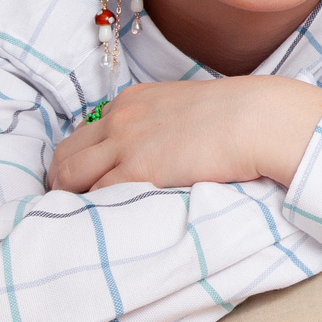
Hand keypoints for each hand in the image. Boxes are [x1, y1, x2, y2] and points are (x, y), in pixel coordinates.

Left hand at [50, 77, 321, 193]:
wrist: (257, 118)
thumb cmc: (239, 114)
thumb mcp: (189, 106)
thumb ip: (164, 122)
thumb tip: (166, 146)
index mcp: (133, 101)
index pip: (87, 132)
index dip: (84, 158)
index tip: (89, 177)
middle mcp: (121, 119)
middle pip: (66, 153)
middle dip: (63, 179)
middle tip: (75, 202)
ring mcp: (126, 145)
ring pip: (69, 175)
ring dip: (70, 196)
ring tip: (80, 217)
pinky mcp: (138, 171)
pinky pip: (97, 194)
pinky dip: (94, 208)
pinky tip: (101, 220)